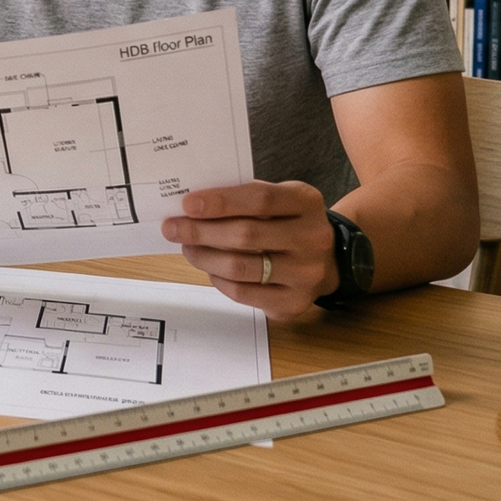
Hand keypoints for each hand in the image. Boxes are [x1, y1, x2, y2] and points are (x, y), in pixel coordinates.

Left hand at [162, 181, 338, 318]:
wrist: (328, 261)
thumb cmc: (289, 223)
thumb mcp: (280, 199)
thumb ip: (245, 199)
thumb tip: (193, 206)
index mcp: (306, 202)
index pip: (260, 199)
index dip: (221, 202)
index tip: (188, 204)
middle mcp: (312, 238)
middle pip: (246, 235)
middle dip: (201, 231)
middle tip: (173, 227)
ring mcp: (306, 274)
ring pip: (240, 267)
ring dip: (204, 257)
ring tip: (187, 247)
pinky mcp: (293, 302)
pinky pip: (243, 293)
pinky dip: (218, 279)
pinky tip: (209, 267)